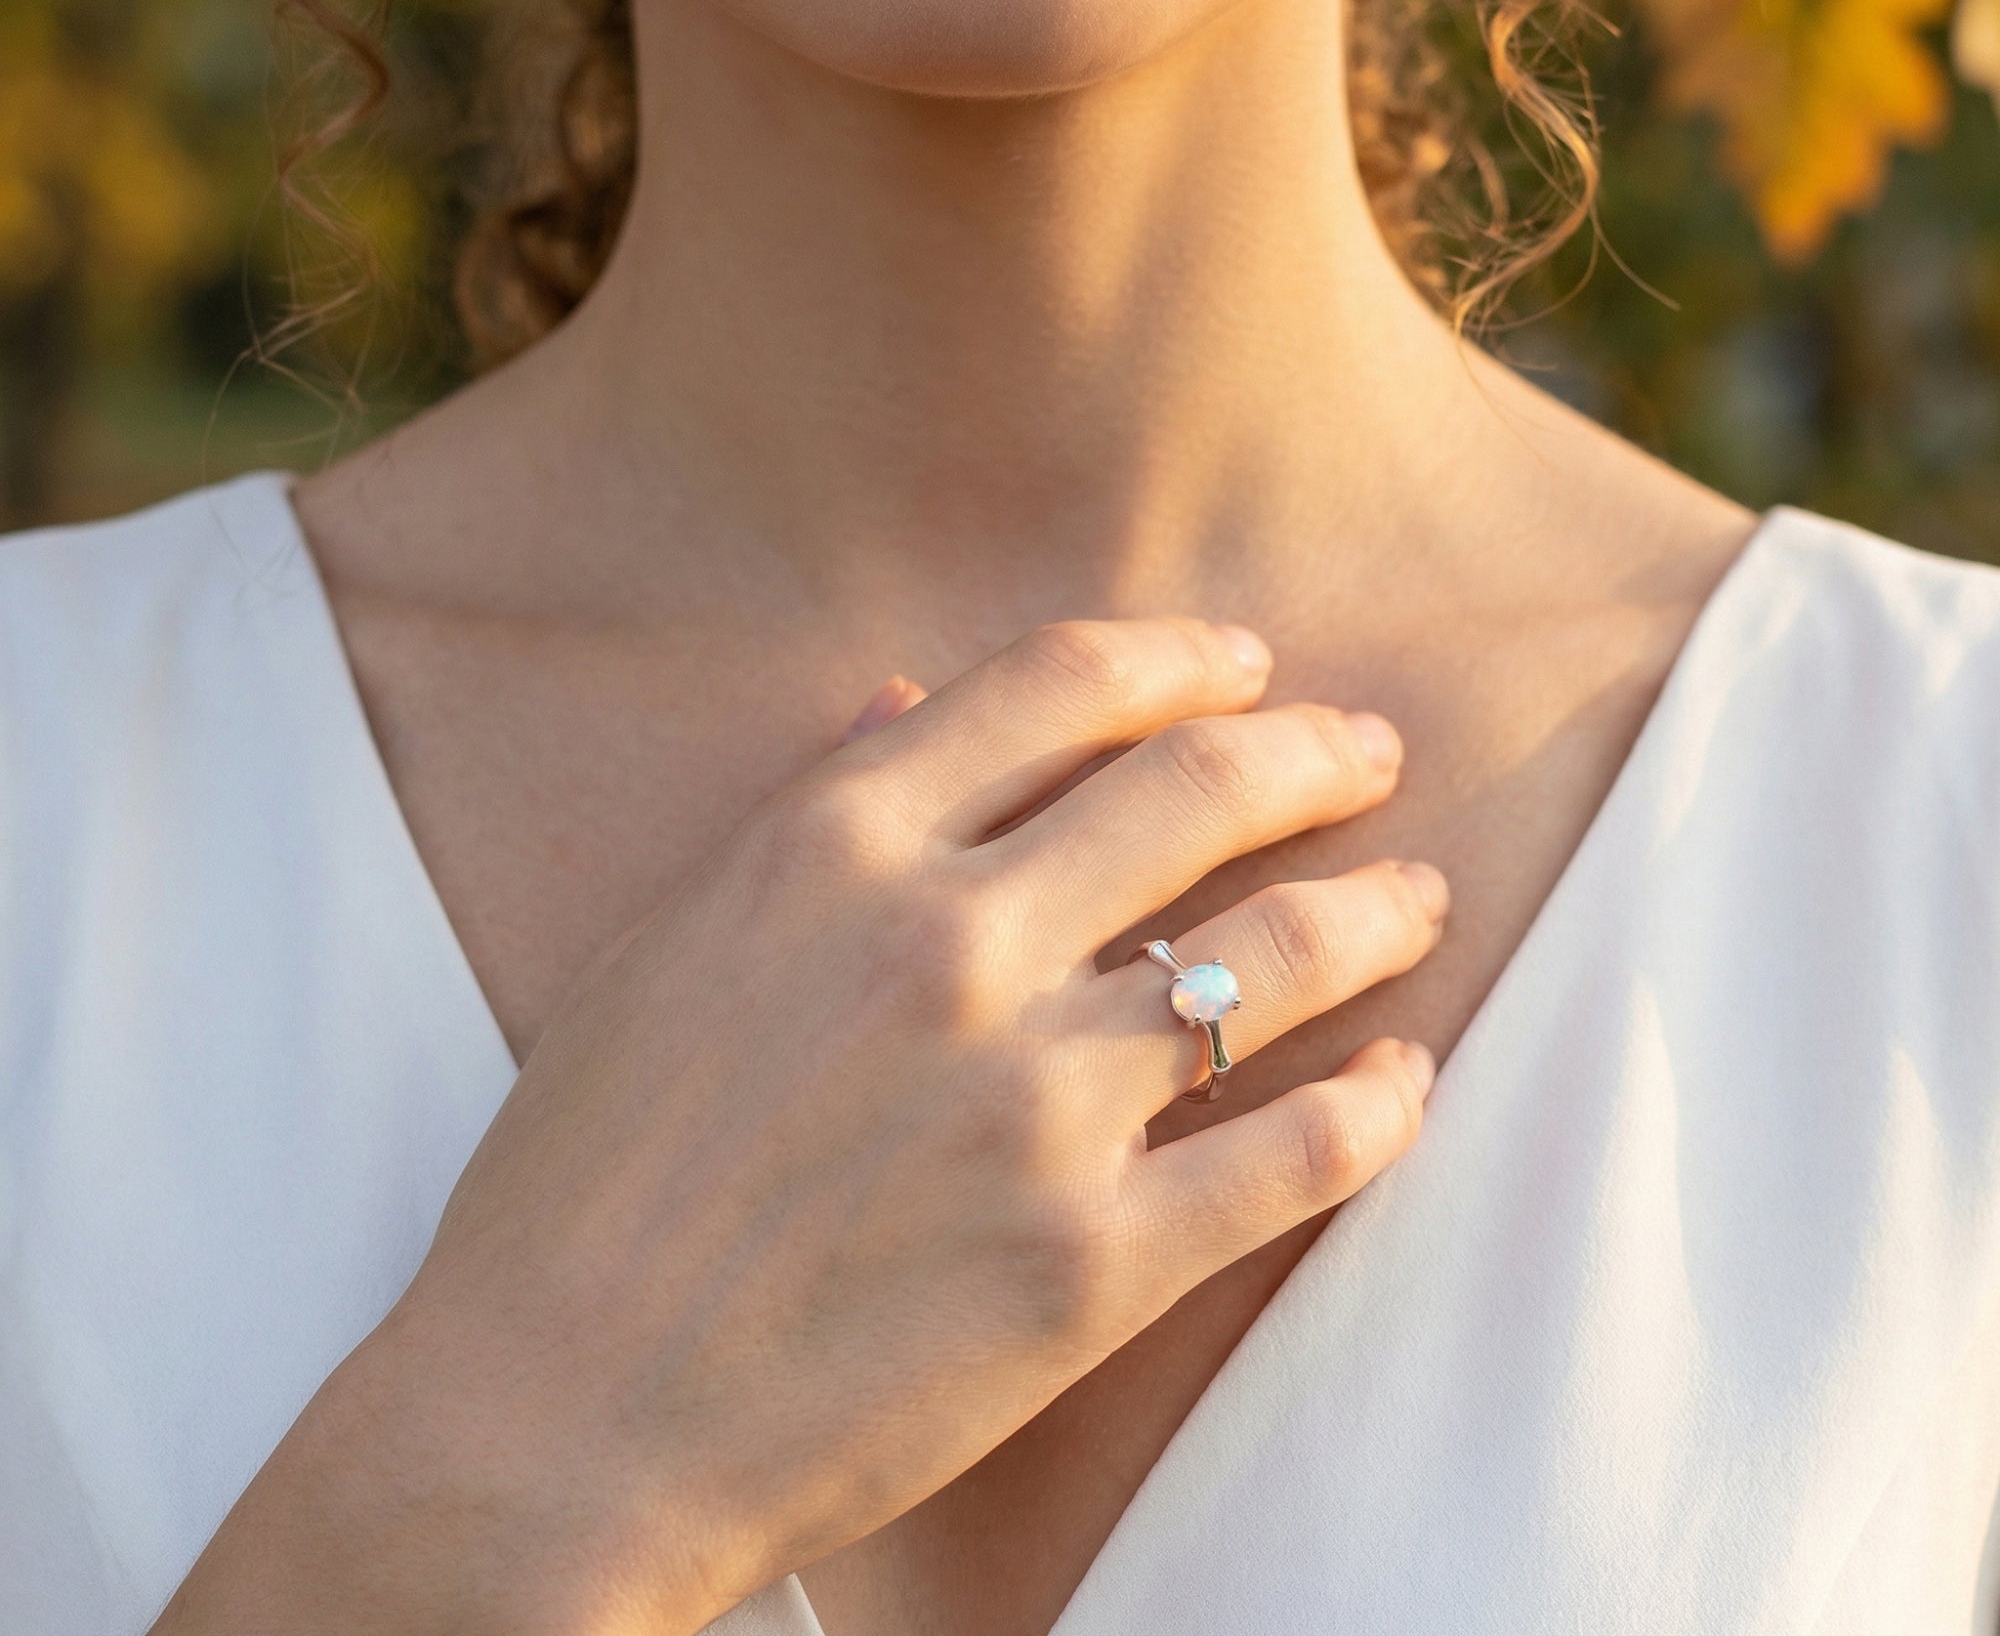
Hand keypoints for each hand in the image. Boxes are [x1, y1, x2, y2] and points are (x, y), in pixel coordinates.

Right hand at [157, 619, 1443, 1635]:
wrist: (548, 1423)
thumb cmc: (581, 1179)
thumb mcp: (666, 946)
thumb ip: (804, 808)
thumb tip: (907, 696)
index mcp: (835, 849)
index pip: (1062, 685)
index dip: (1183, 655)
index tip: (1245, 664)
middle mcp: (947, 943)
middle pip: (1198, 786)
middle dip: (1312, 750)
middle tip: (1370, 751)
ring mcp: (1029, 1104)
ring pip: (1275, 953)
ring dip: (1374, 908)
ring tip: (1418, 895)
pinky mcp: (1087, 1265)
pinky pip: (1293, 1155)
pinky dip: (1377, 1105)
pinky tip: (1406, 1080)